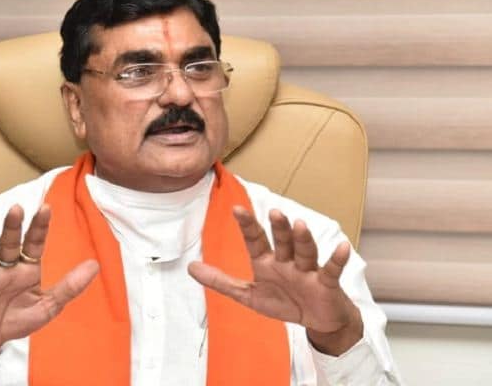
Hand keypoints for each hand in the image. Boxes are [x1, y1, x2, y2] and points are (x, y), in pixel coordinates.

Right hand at [0, 204, 98, 373]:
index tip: (46, 208)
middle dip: (12, 228)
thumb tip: (95, 265)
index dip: (39, 227)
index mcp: (26, 269)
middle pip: (9, 245)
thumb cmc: (16, 318)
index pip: (34, 244)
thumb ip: (70, 286)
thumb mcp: (48, 306)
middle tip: (16, 209)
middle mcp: (5, 269)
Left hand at [188, 207, 361, 355]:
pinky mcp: (326, 283)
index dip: (247, 226)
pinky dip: (337, 259)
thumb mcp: (249, 296)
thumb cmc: (285, 302)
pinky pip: (331, 269)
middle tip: (273, 212)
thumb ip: (220, 281)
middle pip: (282, 241)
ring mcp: (307, 270)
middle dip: (278, 228)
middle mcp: (287, 261)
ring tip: (299, 224)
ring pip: (304, 252)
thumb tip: (190, 267)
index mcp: (267, 262)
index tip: (237, 209)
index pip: (256, 241)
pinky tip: (341, 247)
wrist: (318, 322)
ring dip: (302, 239)